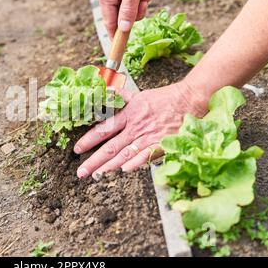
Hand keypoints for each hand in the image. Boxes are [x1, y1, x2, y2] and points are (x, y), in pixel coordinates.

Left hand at [74, 81, 208, 180]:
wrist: (190, 100)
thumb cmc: (164, 99)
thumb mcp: (139, 95)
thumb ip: (121, 97)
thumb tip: (105, 92)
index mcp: (128, 115)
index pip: (104, 129)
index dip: (89, 140)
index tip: (77, 149)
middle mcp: (135, 127)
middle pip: (110, 146)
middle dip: (94, 161)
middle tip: (81, 172)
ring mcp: (148, 137)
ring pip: (125, 154)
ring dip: (109, 166)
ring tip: (97, 175)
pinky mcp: (162, 144)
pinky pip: (147, 155)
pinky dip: (135, 163)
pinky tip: (124, 171)